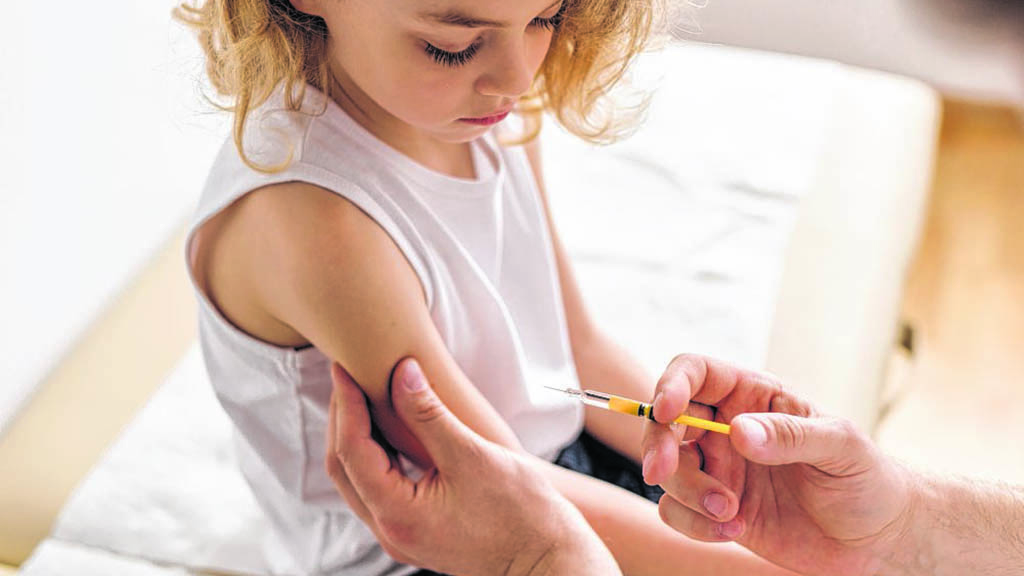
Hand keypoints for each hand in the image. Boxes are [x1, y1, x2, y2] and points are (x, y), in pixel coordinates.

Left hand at [325, 357, 617, 575]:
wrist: (549, 560)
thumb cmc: (522, 514)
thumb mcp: (472, 454)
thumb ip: (429, 414)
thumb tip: (402, 373)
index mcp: (398, 514)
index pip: (352, 451)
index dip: (346, 404)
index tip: (344, 368)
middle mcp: (390, 531)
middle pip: (345, 468)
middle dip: (343, 418)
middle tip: (349, 375)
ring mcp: (401, 536)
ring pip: (359, 480)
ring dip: (357, 437)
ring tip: (365, 395)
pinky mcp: (416, 532)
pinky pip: (379, 490)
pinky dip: (377, 456)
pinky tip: (390, 430)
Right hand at [641, 354, 914, 575]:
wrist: (877, 539)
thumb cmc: (867, 479)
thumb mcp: (841, 447)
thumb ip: (791, 435)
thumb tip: (739, 432)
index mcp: (754, 396)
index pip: (696, 373)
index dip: (671, 384)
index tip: (666, 410)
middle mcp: (727, 428)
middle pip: (666, 420)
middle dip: (658, 444)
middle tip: (662, 471)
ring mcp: (720, 470)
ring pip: (669, 470)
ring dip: (688, 492)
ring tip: (730, 514)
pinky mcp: (716, 510)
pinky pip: (677, 511)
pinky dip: (692, 523)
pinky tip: (731, 531)